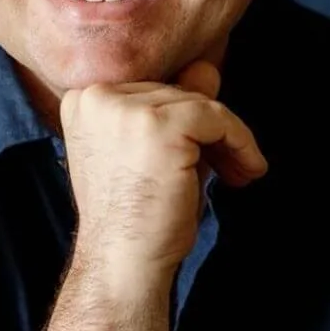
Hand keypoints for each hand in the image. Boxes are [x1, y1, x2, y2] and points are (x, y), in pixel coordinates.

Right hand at [60, 59, 266, 282]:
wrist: (122, 263)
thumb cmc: (135, 217)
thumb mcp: (152, 154)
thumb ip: (174, 108)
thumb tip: (207, 67)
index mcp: (84, 100)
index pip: (153, 91)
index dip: (186, 123)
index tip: (207, 155)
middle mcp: (96, 96)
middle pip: (176, 94)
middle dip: (209, 133)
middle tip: (231, 170)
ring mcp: (125, 109)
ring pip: (201, 103)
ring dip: (230, 140)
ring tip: (239, 174)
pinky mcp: (158, 124)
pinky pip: (217, 117)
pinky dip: (240, 142)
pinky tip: (246, 173)